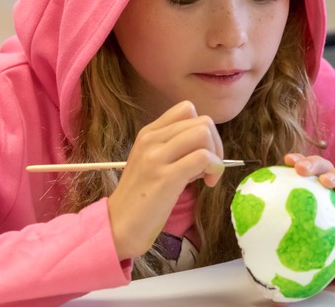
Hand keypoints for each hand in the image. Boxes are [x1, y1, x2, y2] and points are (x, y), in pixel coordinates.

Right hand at [108, 101, 224, 260]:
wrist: (118, 226)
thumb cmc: (141, 198)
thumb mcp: (153, 162)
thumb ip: (175, 148)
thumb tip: (208, 146)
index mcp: (149, 133)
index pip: (186, 109)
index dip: (203, 129)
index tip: (201, 153)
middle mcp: (151, 139)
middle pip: (202, 121)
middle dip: (215, 144)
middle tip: (209, 169)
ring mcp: (156, 156)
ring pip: (203, 133)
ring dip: (215, 155)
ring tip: (206, 176)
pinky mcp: (165, 177)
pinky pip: (203, 157)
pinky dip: (214, 168)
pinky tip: (208, 183)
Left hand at [284, 154, 334, 261]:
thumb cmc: (321, 237)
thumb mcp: (303, 226)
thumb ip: (286, 219)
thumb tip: (255, 221)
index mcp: (316, 188)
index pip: (307, 167)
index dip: (298, 159)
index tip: (287, 160)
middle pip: (325, 166)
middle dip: (314, 163)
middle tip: (301, 169)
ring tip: (325, 181)